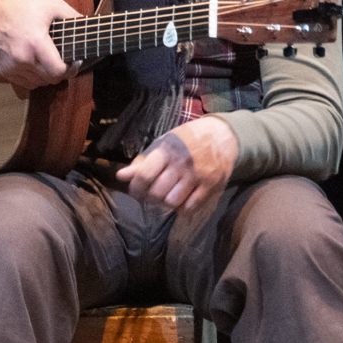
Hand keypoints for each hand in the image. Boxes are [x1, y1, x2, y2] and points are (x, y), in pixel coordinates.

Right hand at [0, 0, 83, 89]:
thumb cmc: (21, 8)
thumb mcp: (50, 4)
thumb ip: (71, 14)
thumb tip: (87, 24)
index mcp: (35, 42)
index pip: (57, 71)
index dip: (70, 70)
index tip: (74, 61)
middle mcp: (23, 58)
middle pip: (50, 79)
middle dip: (61, 72)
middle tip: (64, 61)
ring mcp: (13, 67)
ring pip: (39, 83)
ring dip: (48, 75)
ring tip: (49, 62)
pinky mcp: (5, 71)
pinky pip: (27, 83)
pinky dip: (35, 78)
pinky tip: (36, 65)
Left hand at [116, 115, 237, 213]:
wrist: (222, 135)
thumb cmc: (187, 139)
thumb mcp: (164, 143)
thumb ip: (143, 161)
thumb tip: (120, 176)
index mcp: (167, 151)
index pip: (144, 175)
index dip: (136, 188)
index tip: (135, 193)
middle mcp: (182, 163)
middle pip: (157, 192)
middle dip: (149, 198)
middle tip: (150, 198)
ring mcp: (197, 175)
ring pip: (172, 201)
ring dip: (165, 204)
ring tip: (165, 199)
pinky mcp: (211, 185)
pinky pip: (190, 206)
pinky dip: (182, 208)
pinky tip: (180, 201)